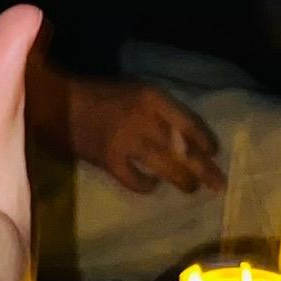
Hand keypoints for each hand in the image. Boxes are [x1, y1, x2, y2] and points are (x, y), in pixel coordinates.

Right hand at [56, 76, 225, 195]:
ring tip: (191, 188)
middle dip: (204, 169)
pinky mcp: (110, 161)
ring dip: (182, 180)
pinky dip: (147, 186)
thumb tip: (184, 138)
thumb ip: (159, 111)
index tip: (214, 152)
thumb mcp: (136, 91)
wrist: (61, 104)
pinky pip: (136, 180)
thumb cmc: (102, 95)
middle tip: (219, 184)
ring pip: (165, 167)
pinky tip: (153, 186)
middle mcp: (144, 119)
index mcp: (152, 98)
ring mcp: (127, 142)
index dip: (205, 140)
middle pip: (183, 149)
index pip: (189, 122)